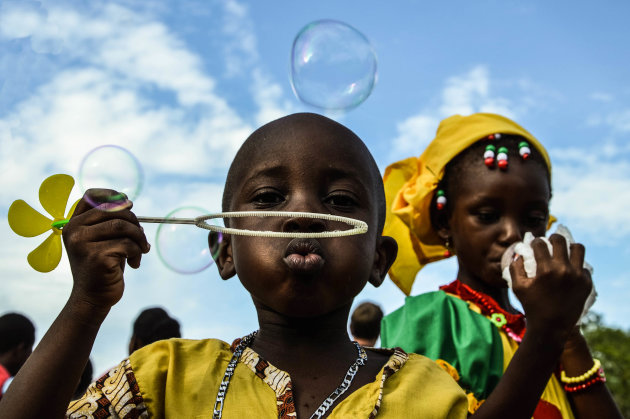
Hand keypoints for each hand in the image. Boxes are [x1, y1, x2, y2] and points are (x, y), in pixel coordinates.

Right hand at [62, 189, 149, 310]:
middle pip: (113, 210)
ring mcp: (82, 243)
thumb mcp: (103, 239)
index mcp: (73, 223)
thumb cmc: (103, 266)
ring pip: (122, 226)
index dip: (113, 195)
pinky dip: (137, 252)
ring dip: (139, 238)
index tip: (129, 205)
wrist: (93, 298)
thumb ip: (110, 221)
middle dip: (134, 222)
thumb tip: (127, 202)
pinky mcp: (96, 256)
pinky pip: (127, 245)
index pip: (90, 195)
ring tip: (142, 250)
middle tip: (141, 238)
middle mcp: (74, 230)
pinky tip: (134, 263)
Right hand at [510, 234, 591, 342]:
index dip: (535, 242)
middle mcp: (563, 270)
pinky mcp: (586, 283)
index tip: (535, 245)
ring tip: (563, 252)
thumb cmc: (531, 306)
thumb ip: (515, 267)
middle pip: (560, 240)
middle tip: (550, 242)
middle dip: (552, 238)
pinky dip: (575, 265)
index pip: (540, 244)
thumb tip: (519, 253)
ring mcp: (577, 276)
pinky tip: (568, 270)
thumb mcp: (517, 287)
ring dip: (569, 247)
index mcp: (545, 270)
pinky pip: (583, 266)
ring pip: (578, 248)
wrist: (552, 327)